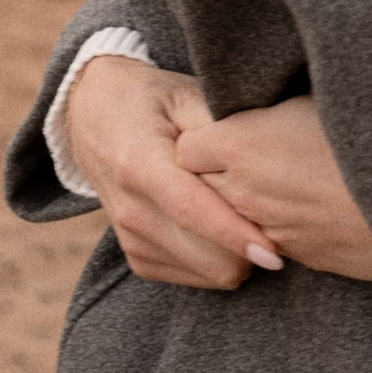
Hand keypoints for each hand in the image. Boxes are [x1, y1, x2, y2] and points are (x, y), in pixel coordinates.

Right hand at [67, 54, 282, 290]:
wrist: (94, 121)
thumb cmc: (153, 102)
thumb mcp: (185, 94)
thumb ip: (220, 125)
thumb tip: (264, 153)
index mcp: (141, 162)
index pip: (192, 209)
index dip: (235, 234)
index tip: (274, 252)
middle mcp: (131, 208)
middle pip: (205, 253)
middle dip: (250, 246)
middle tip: (277, 216)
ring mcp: (131, 237)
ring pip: (205, 272)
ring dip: (238, 255)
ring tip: (250, 216)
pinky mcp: (137, 257)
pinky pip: (194, 278)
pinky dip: (218, 260)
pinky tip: (224, 227)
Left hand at [177, 98, 371, 283]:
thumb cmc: (371, 135)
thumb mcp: (320, 98)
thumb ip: (280, 104)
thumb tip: (273, 99)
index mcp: (241, 144)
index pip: (186, 149)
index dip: (204, 141)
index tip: (229, 132)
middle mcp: (244, 192)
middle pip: (207, 187)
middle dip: (224, 174)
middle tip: (262, 154)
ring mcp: (270, 229)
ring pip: (241, 217)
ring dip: (259, 202)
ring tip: (298, 179)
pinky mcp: (300, 256)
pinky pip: (279, 239)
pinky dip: (291, 223)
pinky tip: (325, 204)